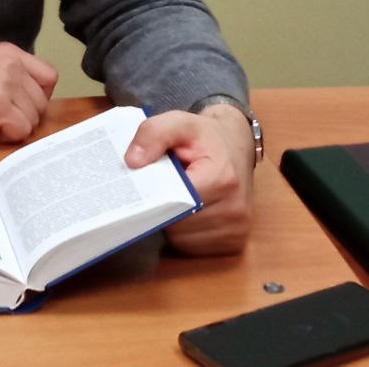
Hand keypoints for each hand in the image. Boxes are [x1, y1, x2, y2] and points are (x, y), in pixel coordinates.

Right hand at [0, 43, 58, 141]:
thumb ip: (8, 76)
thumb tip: (33, 103)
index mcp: (9, 52)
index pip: (49, 77)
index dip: (36, 97)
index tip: (15, 105)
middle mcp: (11, 64)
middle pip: (42, 103)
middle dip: (22, 116)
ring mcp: (5, 84)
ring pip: (32, 120)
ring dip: (11, 127)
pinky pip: (19, 132)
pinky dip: (2, 137)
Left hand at [125, 105, 253, 254]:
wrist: (235, 147)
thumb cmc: (205, 137)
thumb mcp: (179, 122)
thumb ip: (153, 133)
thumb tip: (132, 162)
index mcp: (222, 178)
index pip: (174, 200)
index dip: (155, 194)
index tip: (144, 185)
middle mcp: (234, 209)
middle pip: (176, 224)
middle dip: (161, 207)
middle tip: (159, 187)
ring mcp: (236, 230)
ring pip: (181, 239)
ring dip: (171, 222)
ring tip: (174, 197)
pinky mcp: (234, 243)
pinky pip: (192, 247)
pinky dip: (183, 233)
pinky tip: (185, 212)